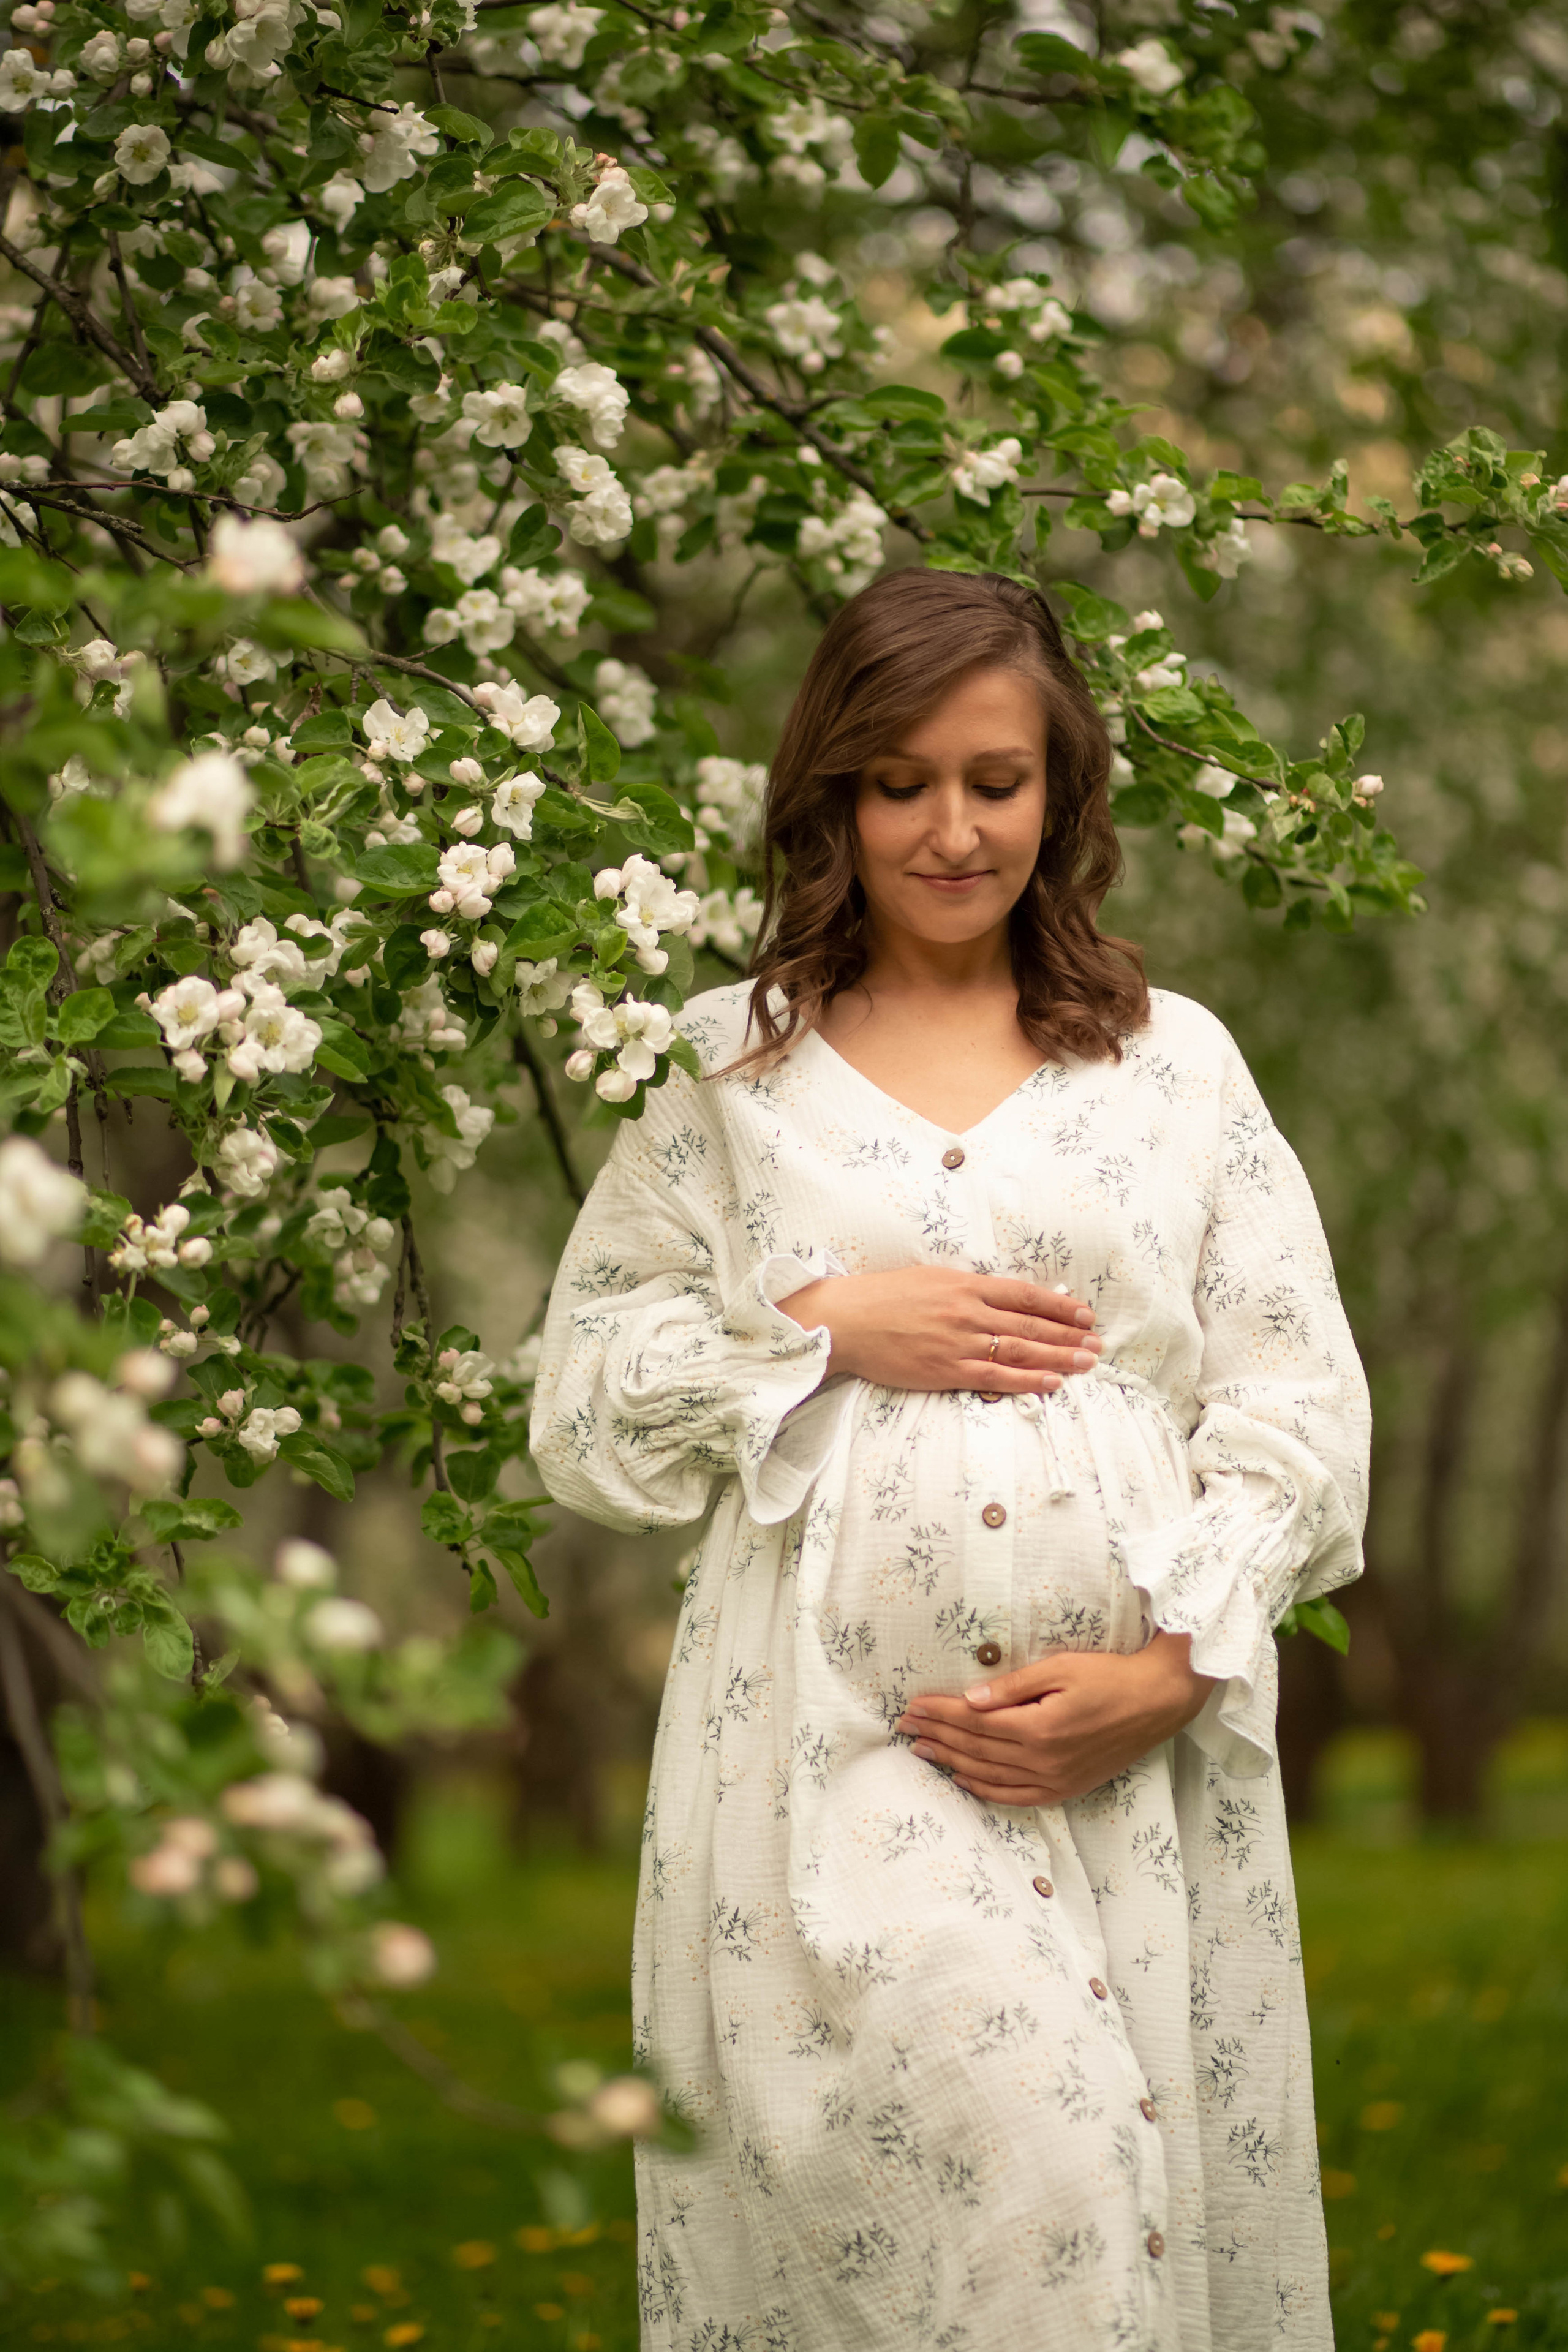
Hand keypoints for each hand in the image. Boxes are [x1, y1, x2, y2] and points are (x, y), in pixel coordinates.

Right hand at [775, 1266, 1101, 1394]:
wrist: (845, 1321)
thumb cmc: (881, 1297)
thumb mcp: (929, 1279)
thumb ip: (966, 1289)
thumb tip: (1000, 1300)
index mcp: (964, 1284)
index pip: (1025, 1294)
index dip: (1059, 1305)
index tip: (1084, 1313)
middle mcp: (968, 1311)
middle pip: (1032, 1324)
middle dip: (1070, 1334)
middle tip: (1098, 1342)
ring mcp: (959, 1342)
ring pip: (1022, 1350)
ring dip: (1060, 1357)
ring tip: (1088, 1362)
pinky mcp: (947, 1371)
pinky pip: (997, 1376)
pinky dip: (1028, 1380)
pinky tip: (1052, 1382)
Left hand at [895, 1634, 1217, 1804]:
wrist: (1157, 1702)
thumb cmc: (1110, 1677)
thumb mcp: (1061, 1668)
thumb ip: (1013, 1685)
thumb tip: (970, 1698)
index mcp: (1040, 1728)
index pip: (975, 1722)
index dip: (941, 1713)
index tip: (913, 1704)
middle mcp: (1045, 1761)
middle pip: (976, 1749)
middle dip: (938, 1736)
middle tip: (906, 1727)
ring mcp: (1056, 1780)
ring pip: (990, 1775)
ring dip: (952, 1763)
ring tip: (922, 1751)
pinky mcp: (1066, 1788)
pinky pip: (1017, 1797)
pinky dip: (986, 1790)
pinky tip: (964, 1780)